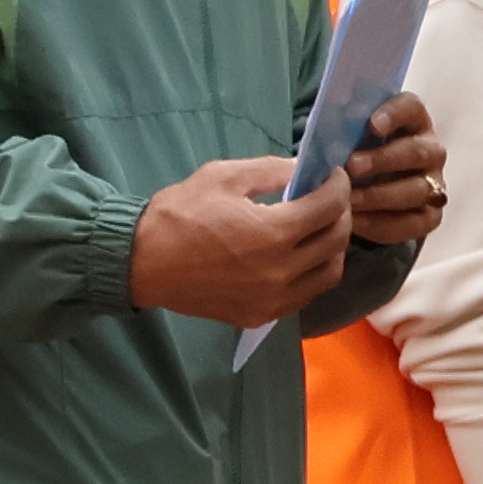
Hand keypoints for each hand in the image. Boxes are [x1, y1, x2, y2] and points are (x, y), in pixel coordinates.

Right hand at [126, 153, 351, 322]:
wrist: (141, 262)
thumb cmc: (178, 215)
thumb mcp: (223, 176)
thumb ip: (271, 171)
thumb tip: (305, 168)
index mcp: (272, 233)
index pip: (329, 207)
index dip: (339, 186)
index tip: (335, 176)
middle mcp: (280, 271)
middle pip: (336, 241)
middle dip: (341, 213)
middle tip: (331, 199)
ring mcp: (273, 299)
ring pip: (329, 274)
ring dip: (333, 248)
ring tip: (319, 228)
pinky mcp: (261, 315)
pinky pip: (305, 295)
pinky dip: (313, 273)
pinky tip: (300, 256)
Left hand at [339, 93, 449, 255]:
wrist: (365, 196)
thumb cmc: (354, 158)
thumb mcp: (349, 141)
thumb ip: (344, 134)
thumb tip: (321, 138)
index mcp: (411, 122)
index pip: (411, 108)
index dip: (394, 114)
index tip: (371, 125)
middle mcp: (430, 151)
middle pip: (416, 152)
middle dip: (383, 160)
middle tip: (352, 166)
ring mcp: (434, 185)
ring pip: (417, 190)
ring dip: (380, 195)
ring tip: (348, 200)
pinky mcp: (430, 216)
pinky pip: (411, 223)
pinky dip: (381, 224)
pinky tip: (355, 222)